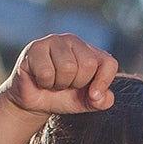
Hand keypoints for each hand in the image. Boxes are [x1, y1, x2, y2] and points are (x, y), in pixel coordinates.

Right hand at [2, 34, 117, 115]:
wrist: (34, 101)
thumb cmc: (63, 97)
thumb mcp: (87, 102)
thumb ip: (102, 101)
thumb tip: (98, 96)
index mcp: (90, 52)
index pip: (109, 63)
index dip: (103, 83)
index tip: (92, 95)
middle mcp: (73, 41)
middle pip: (88, 64)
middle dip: (76, 83)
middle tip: (65, 85)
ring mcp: (54, 41)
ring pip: (67, 67)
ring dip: (59, 84)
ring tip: (53, 82)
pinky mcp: (35, 48)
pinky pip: (47, 72)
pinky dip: (44, 83)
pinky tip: (40, 79)